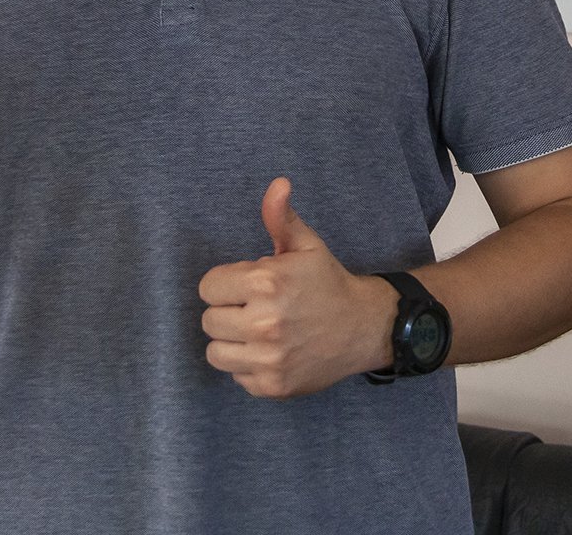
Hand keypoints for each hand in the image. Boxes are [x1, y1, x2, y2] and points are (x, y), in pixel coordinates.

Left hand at [198, 178, 394, 398]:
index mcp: (266, 283)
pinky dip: (248, 366)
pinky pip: (236, 376)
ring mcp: (268, 359)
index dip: (226, 284)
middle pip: (209, 321)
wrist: (363, 327)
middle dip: (228, 311)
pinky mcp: (272, 386)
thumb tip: (277, 184)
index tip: (248, 285)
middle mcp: (264, 323)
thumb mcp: (307, 246)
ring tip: (257, 331)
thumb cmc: (327, 283)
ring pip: (215, 352)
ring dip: (232, 342)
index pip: (208, 287)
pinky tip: (271, 352)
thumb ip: (281, 218)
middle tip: (255, 308)